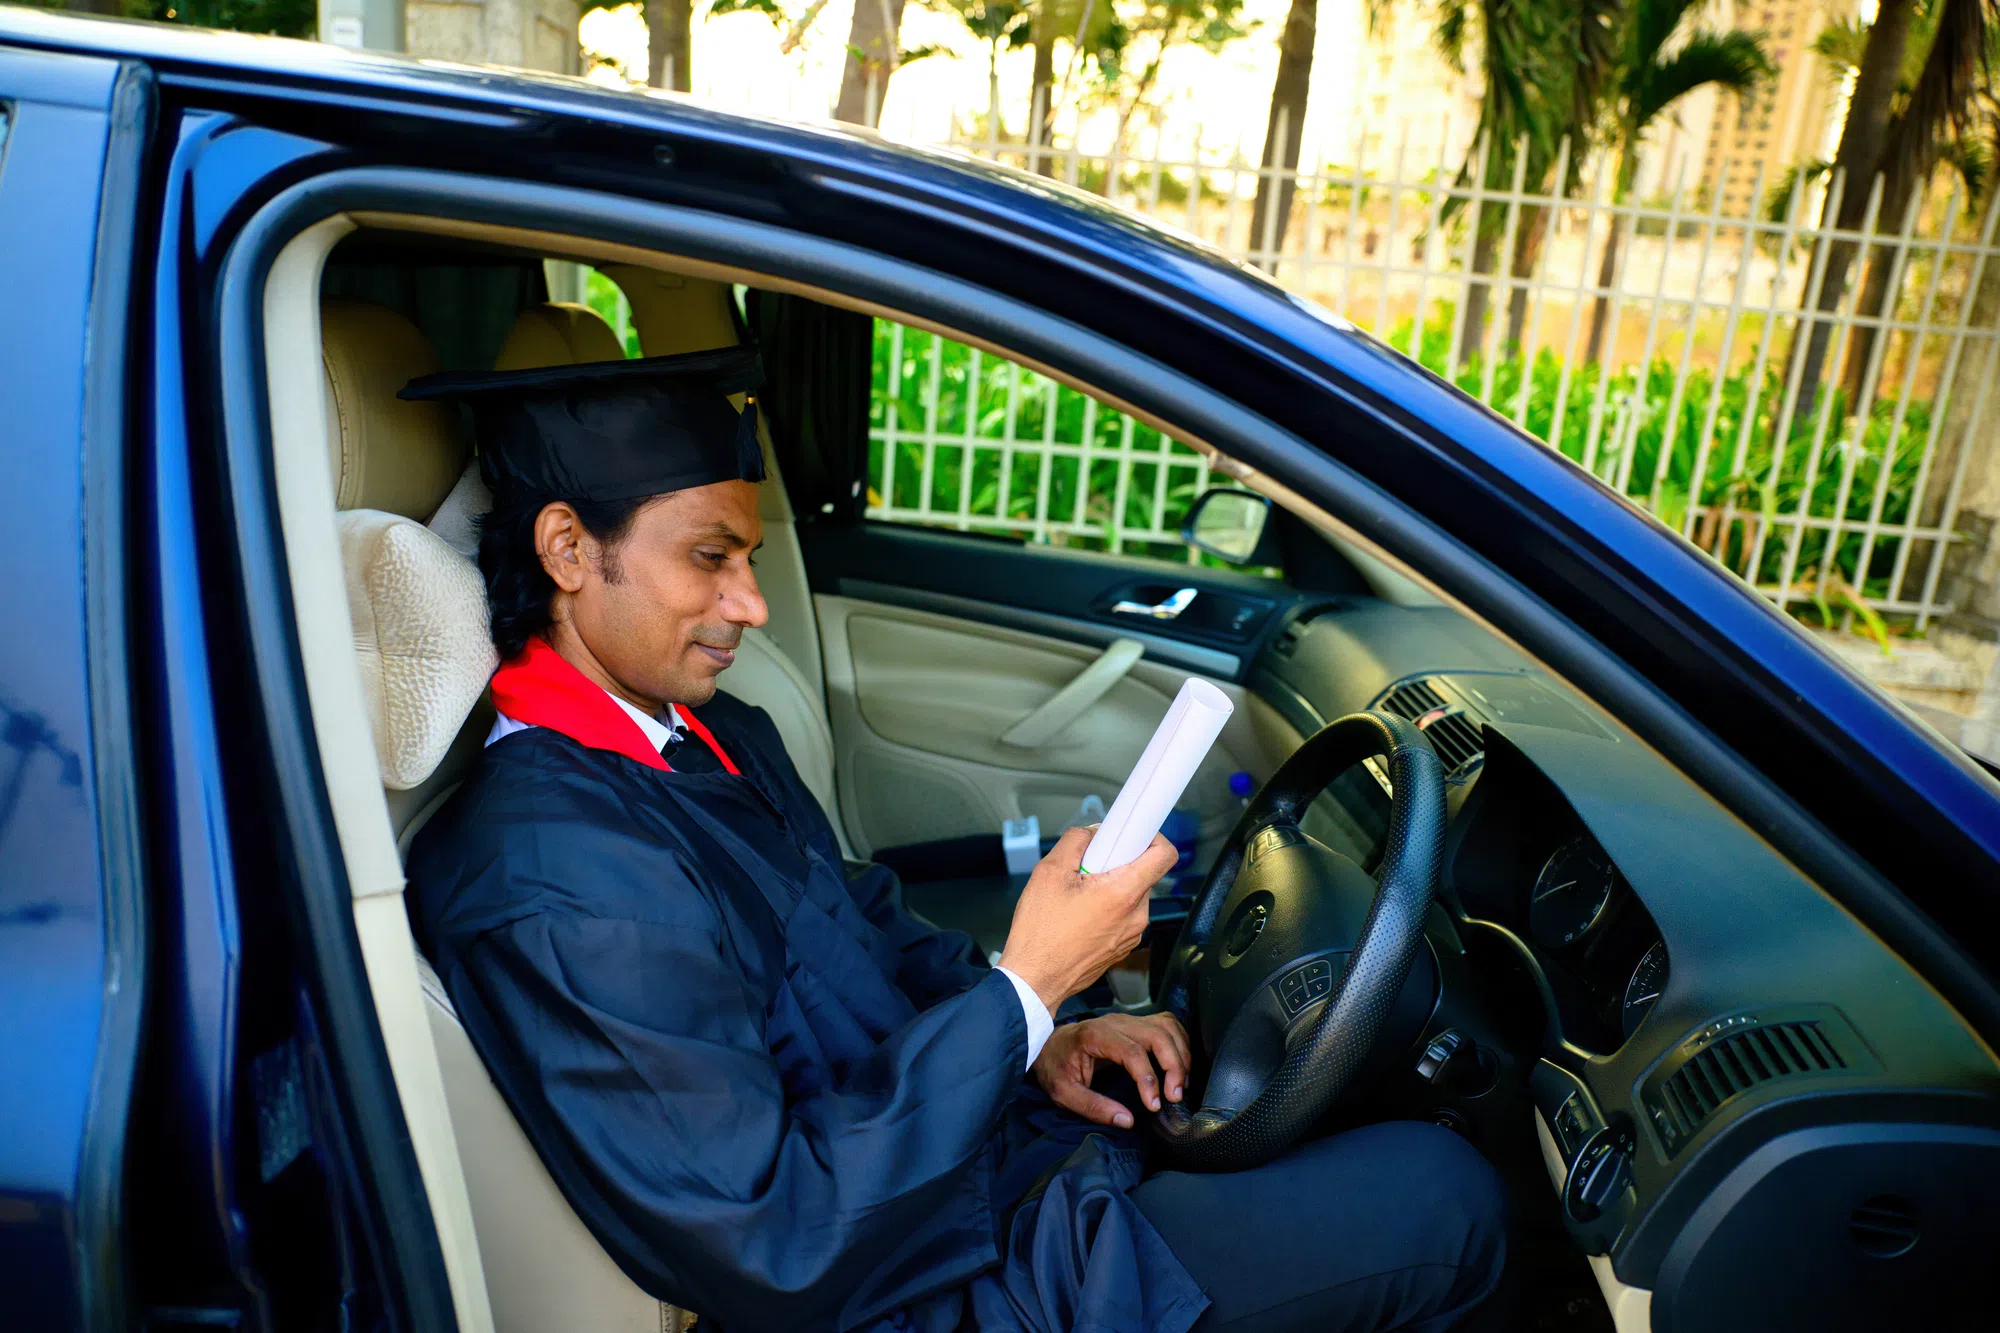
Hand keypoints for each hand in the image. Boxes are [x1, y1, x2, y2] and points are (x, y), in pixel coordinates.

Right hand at [999, 825, 1178, 1013]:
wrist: (1034, 979)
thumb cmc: (1040, 933)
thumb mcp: (1049, 871)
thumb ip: (1076, 841)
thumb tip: (1092, 833)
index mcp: (1125, 893)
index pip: (1164, 855)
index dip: (1152, 836)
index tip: (1134, 832)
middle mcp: (1136, 916)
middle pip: (1142, 873)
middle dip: (1117, 863)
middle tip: (1087, 867)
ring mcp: (1131, 934)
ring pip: (1130, 895)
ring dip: (1109, 887)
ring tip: (1077, 895)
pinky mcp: (1122, 947)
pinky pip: (1122, 916)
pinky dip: (1106, 908)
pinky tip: (1077, 915)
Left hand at [1033, 1012, 1191, 1127]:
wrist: (1049, 1044)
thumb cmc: (1056, 1067)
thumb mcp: (1064, 1093)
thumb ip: (1093, 1107)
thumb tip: (1127, 1120)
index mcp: (1096, 1035)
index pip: (1133, 1052)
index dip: (1149, 1079)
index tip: (1155, 1105)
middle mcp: (1116, 1022)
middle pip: (1157, 1035)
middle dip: (1174, 1066)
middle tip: (1175, 1096)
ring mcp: (1129, 1019)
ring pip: (1168, 1027)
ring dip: (1181, 1054)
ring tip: (1180, 1084)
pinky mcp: (1137, 1022)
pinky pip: (1168, 1024)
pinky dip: (1180, 1043)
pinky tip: (1180, 1066)